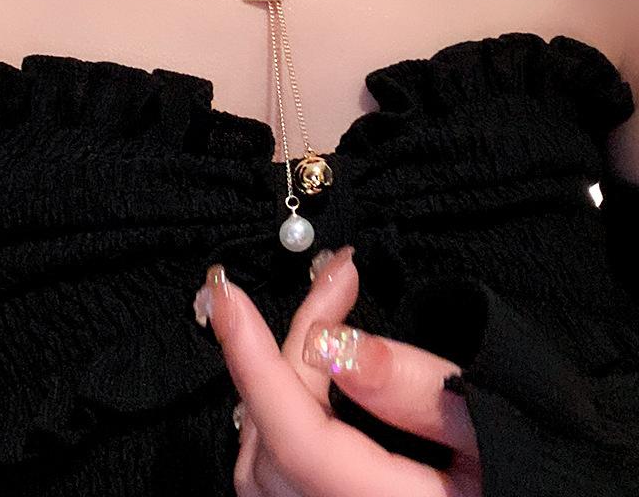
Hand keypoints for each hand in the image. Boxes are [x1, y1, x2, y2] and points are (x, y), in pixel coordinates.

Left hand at [193, 247, 481, 495]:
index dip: (254, 361)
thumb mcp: (496, 431)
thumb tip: (334, 343)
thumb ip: (420, 390)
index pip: (297, 438)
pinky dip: (278, 411)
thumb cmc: (530, 477)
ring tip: (325, 316)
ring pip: (261, 453)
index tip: (228, 294)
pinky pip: (271, 470)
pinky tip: (307, 378)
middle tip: (338, 281)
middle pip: (276, 435)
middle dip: (293, 347)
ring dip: (280, 376)